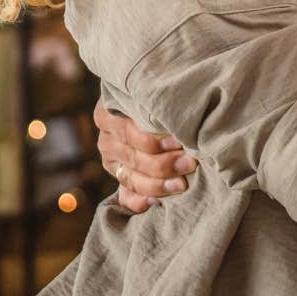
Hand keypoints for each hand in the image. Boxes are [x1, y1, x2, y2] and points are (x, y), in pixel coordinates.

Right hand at [92, 98, 196, 212]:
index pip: (130, 133)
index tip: (180, 141)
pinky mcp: (120, 179)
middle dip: (164, 164)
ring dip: (158, 184)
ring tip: (182, 184)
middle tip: (190, 163)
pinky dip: (141, 202)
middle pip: (134, 157)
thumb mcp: (154, 92)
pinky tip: (157, 202)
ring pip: (132, 180)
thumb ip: (158, 103)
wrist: (160, 106)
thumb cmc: (163, 97)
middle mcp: (106, 139)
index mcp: (108, 113)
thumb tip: (180, 111)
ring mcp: (111, 161)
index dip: (155, 140)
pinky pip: (127, 197)